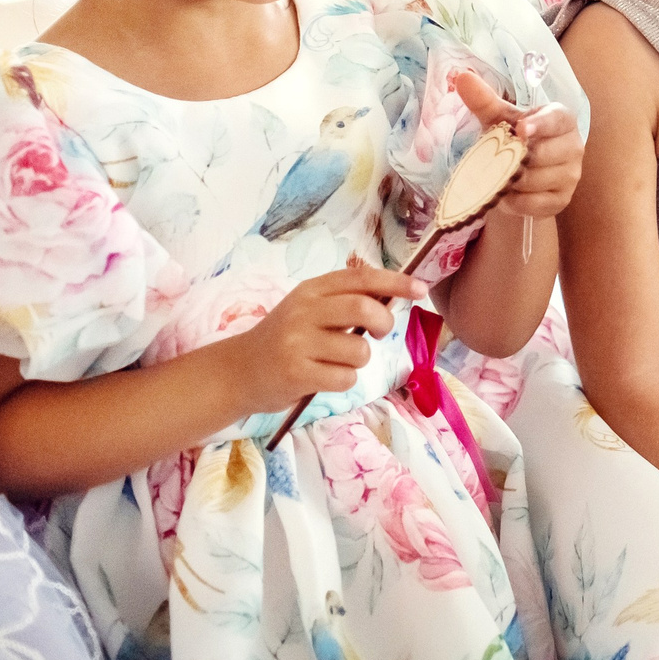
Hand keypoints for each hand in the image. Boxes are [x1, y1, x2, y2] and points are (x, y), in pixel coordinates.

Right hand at [231, 259, 425, 414]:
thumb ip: (343, 300)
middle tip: (378, 333)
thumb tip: (394, 296)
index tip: (421, 289)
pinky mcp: (296, 374)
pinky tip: (323, 378)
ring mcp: (298, 343)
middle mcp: (304, 312)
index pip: (360, 278)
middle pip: (364, 309)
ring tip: (338, 362)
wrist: (237, 372)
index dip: (395, 282)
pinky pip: (345, 378)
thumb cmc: (283, 339)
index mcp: (311, 290)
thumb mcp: (308, 309)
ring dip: (360, 361)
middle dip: (384, 323)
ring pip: (359, 351)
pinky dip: (344, 381)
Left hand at [450, 69, 584, 220]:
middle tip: (495, 158)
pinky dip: (513, 201)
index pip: (557, 119)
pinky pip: (532, 203)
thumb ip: (484, 100)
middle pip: (542, 154)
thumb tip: (462, 76)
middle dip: (514, 158)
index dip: (540, 124)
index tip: (521, 129)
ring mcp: (571, 175)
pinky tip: (506, 194)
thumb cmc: (514, 140)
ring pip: (535, 180)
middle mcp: (574, 146)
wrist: (523, 177)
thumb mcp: (500, 119)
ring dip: (509, 181)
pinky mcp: (562, 200)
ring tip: (498, 176)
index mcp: (562, 119)